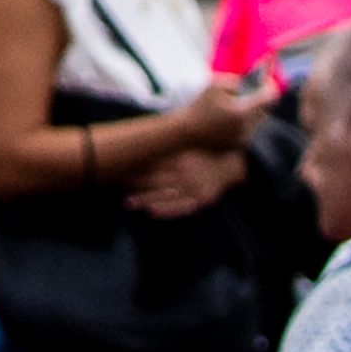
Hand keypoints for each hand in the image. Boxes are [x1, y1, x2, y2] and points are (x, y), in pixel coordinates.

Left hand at [126, 149, 247, 216]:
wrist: (234, 162)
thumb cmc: (204, 150)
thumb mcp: (187, 143)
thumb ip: (168, 142)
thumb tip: (142, 139)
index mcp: (181, 156)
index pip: (152, 163)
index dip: (134, 168)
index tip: (118, 170)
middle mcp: (186, 172)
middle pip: (156, 180)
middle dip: (135, 184)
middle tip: (116, 186)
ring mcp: (195, 188)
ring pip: (166, 195)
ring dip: (145, 200)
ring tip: (127, 203)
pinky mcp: (203, 200)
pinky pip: (183, 207)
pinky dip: (167, 210)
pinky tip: (152, 212)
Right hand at [173, 72, 276, 153]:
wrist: (186, 132)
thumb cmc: (199, 106)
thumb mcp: (214, 85)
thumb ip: (234, 80)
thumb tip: (247, 83)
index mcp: (243, 112)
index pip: (268, 98)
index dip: (270, 87)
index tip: (268, 80)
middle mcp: (247, 127)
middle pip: (264, 110)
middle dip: (261, 100)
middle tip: (256, 90)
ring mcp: (243, 138)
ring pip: (256, 121)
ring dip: (252, 112)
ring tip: (241, 104)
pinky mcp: (238, 146)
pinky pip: (247, 131)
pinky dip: (244, 123)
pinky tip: (232, 118)